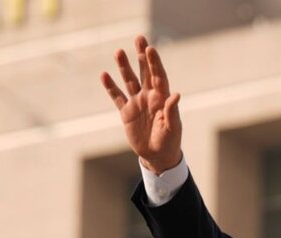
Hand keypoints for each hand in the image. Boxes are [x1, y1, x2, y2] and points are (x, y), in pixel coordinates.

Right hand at [100, 35, 182, 173]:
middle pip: (145, 72)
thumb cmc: (169, 141)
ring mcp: (137, 103)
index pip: (159, 76)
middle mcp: (149, 96)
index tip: (150, 48)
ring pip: (129, 81)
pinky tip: (104, 75)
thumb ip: (172, 111)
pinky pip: (117, 96)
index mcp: (162, 98)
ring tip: (119, 51)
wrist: (157, 156)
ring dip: (124, 67)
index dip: (155, 63)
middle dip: (141, 56)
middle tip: (139, 38)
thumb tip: (176, 94)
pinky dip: (111, 86)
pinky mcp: (126, 112)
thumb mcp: (172, 128)